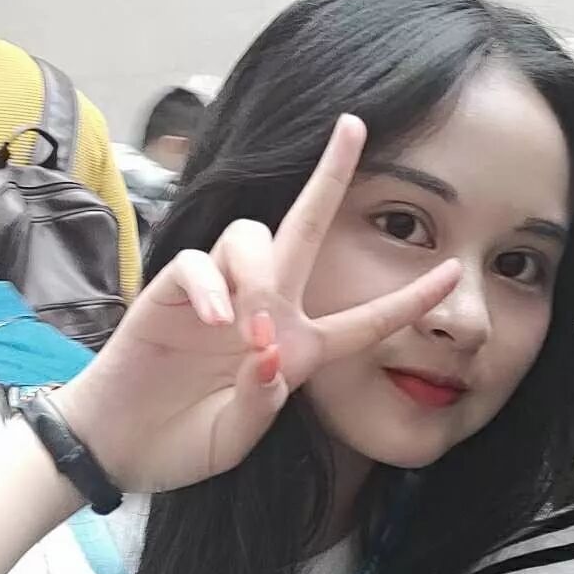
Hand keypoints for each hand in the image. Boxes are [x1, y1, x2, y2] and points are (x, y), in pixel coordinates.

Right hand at [53, 115, 460, 492]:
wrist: (121, 447)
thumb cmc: (182, 441)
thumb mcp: (233, 438)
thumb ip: (260, 404)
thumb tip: (270, 354)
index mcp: (296, 349)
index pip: (361, 319)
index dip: (406, 299)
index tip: (452, 272)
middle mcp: (263, 310)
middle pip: (303, 229)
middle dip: (330, 177)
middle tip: (354, 126)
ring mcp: (217, 296)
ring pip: (250, 236)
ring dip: (259, 269)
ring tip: (247, 323)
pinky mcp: (171, 291)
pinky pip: (197, 264)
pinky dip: (209, 286)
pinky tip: (214, 321)